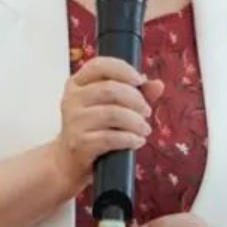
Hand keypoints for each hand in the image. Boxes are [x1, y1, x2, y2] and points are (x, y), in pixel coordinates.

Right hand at [51, 56, 164, 193]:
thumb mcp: (110, 105)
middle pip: (111, 89)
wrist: (69, 160)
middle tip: (147, 111)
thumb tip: (158, 85)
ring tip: (144, 129)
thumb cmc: (93, 128)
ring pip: (113, 114)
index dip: (123, 70)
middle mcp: (72, 99)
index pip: (99, 65)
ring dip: (136, 122)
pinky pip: (111, 137)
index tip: (140, 80)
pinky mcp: (79, 143)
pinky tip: (137, 141)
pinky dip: (130, 139)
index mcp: (77, 83)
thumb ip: (135, 93)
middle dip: (136, 100)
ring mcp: (74, 121)